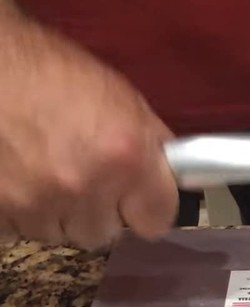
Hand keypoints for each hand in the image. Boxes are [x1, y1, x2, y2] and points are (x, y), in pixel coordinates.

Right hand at [0, 8, 178, 247]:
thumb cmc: (51, 72)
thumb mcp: (122, 99)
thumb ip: (149, 145)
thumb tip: (168, 175)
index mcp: (126, 156)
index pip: (157, 220)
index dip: (150, 208)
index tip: (144, 200)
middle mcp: (84, 185)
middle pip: (107, 233)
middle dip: (102, 210)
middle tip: (90, 177)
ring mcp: (36, 203)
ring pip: (63, 235)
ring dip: (62, 213)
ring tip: (50, 173)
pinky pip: (23, 230)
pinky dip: (25, 212)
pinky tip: (23, 177)